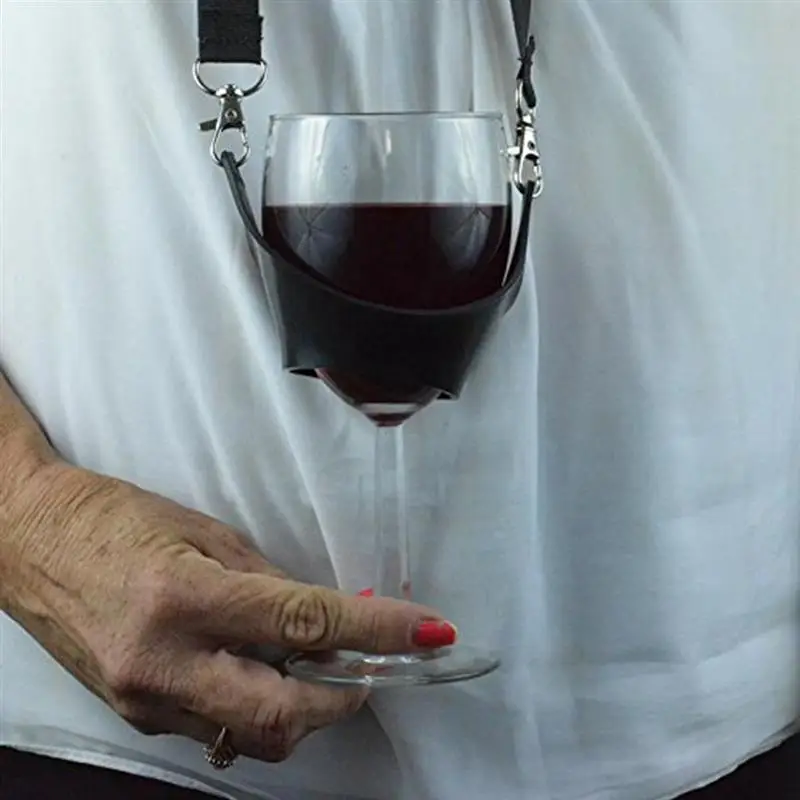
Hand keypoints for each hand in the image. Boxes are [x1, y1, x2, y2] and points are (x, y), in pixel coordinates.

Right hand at [4, 464, 455, 762]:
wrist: (30, 544)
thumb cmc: (117, 519)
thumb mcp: (204, 531)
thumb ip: (269, 583)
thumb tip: (328, 618)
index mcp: (183, 597)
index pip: (301, 624)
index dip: (375, 631)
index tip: (427, 632)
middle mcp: (162, 662)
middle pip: (281, 718)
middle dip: (342, 699)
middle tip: (365, 665)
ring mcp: (146, 701)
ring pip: (251, 737)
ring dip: (301, 710)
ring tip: (312, 665)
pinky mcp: (138, 717)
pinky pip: (217, 728)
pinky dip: (255, 707)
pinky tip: (257, 670)